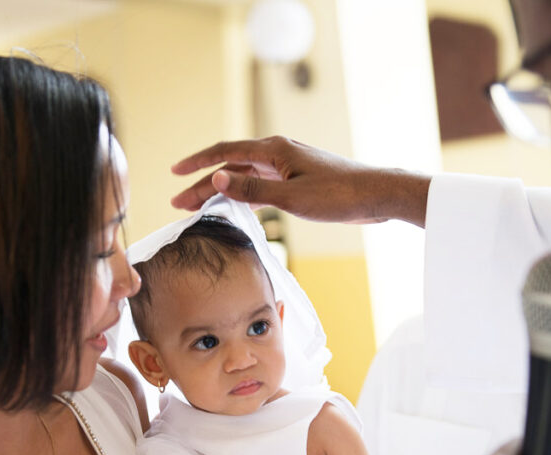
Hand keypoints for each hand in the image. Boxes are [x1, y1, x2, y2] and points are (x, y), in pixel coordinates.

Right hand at [171, 136, 430, 226]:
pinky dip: (242, 195)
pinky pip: (260, 185)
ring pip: (244, 177)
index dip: (197, 163)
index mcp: (273, 150)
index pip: (224, 153)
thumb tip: (217, 181)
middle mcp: (277, 154)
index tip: (174, 173)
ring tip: (198, 208)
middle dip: (202, 184)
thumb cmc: (338, 195)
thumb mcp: (291, 197)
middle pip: (230, 167)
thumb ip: (252, 190)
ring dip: (221, 191)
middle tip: (178, 203)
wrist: (376, 195)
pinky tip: (233, 207)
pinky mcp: (297, 180)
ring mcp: (287, 167)